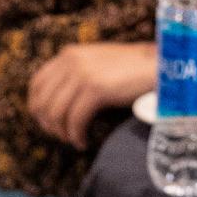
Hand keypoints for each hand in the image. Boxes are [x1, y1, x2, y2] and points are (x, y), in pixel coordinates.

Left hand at [26, 42, 156, 144]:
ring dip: (62, 133)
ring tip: (74, 140)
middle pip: (43, 101)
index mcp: (69, 54)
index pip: (37, 83)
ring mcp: (83, 74)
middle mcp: (71, 61)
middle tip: (62, 136)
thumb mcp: (98, 64)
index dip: (38, 107)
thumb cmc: (131, 70)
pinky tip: (83, 142)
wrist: (159, 66)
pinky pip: (75, 120)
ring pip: (56, 113)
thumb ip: (76, 74)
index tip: (48, 123)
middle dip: (49, 124)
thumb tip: (55, 103)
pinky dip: (76, 135)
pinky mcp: (96, 89)